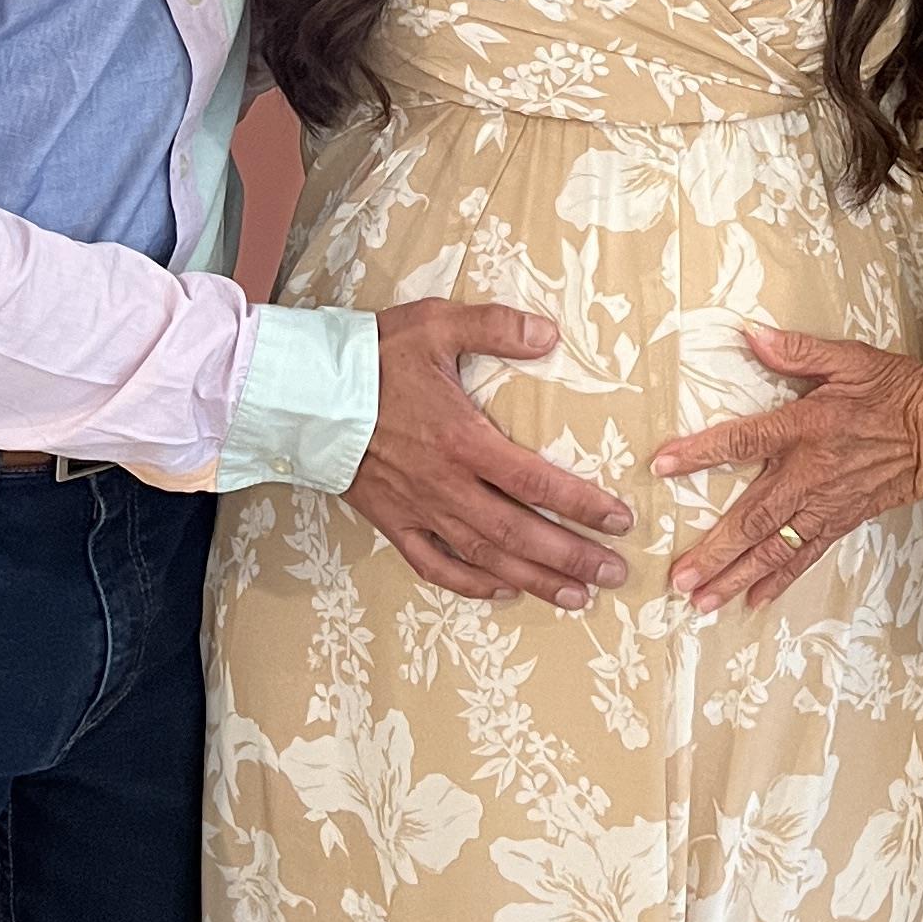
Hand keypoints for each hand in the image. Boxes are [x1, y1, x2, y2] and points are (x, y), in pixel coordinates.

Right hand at [345, 301, 632, 607]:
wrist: (303, 394)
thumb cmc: (371, 358)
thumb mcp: (436, 325)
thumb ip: (496, 327)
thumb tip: (550, 335)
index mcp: (463, 440)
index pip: (535, 482)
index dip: (581, 505)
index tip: (620, 520)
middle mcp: (446, 485)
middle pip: (519, 533)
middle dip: (572, 557)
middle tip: (615, 573)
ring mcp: (419, 509)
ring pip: (485, 558)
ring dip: (533, 580)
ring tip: (577, 596)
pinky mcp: (393, 522)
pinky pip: (435, 565)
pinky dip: (470, 584)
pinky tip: (501, 591)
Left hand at [655, 325, 922, 613]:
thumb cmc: (898, 393)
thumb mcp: (851, 359)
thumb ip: (800, 350)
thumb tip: (752, 334)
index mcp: (807, 428)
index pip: (743, 440)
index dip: (702, 453)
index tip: (663, 465)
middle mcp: (811, 474)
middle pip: (754, 518)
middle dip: (715, 550)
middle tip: (679, 577)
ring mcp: (826, 505)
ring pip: (775, 548)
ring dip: (736, 576)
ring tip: (703, 601)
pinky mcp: (841, 522)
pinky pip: (805, 556)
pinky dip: (778, 580)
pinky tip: (753, 600)